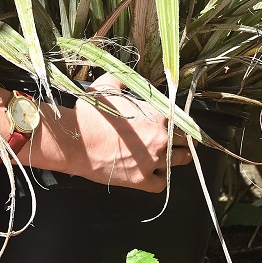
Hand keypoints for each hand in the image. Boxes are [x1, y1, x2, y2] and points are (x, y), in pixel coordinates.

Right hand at [65, 73, 191, 192]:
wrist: (75, 141)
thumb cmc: (91, 113)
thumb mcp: (108, 84)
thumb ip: (127, 79)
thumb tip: (136, 79)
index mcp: (156, 115)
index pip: (182, 118)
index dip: (181, 119)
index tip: (178, 121)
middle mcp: (160, 139)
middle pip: (185, 141)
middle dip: (184, 138)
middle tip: (183, 138)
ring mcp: (151, 162)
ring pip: (179, 161)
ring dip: (179, 157)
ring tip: (177, 155)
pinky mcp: (140, 180)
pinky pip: (161, 183)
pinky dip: (161, 178)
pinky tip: (156, 172)